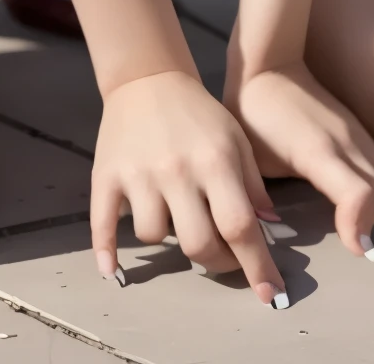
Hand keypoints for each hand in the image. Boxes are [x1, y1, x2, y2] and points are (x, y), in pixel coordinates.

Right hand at [91, 70, 286, 306]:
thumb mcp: (236, 139)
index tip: (269, 295)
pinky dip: (107, 250)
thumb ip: (254, 185)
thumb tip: (269, 229)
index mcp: (215, 160)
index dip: (256, 265)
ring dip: (167, 239)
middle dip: (215, 262)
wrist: (148, 78)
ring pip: (153, 236)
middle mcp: (177, 169)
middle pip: (197, 243)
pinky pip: (103, 222)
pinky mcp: (106, 175)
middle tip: (220, 256)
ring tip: (174, 218)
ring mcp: (139, 174)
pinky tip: (113, 270)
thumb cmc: (199, 113)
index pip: (239, 225)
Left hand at [226, 54, 373, 259]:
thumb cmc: (254, 115)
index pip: (357, 193)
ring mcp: (354, 130)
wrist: (269, 66)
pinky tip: (359, 199)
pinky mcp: (356, 125)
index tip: (351, 249)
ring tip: (357, 226)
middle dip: (371, 221)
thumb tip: (274, 232)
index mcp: (317, 150)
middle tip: (353, 244)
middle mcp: (344, 139)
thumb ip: (268, 197)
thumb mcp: (255, 161)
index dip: (358, 225)